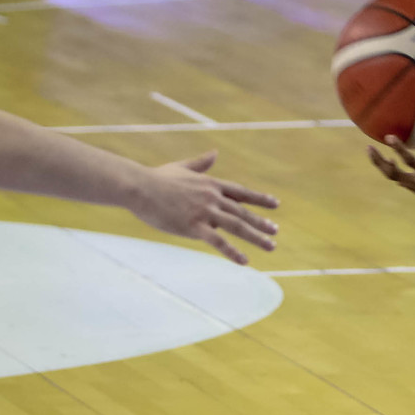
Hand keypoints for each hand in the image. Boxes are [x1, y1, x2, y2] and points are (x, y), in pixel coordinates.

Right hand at [130, 150, 278, 264]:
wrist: (138, 186)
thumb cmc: (156, 178)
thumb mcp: (182, 167)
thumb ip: (200, 162)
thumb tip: (214, 152)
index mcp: (211, 184)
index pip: (241, 193)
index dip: (259, 199)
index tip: (276, 204)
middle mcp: (213, 197)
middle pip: (243, 212)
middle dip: (261, 222)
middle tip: (275, 231)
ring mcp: (205, 212)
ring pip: (237, 226)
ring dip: (256, 237)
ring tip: (271, 246)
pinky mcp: (193, 226)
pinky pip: (218, 241)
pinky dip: (232, 252)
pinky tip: (244, 262)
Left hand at [368, 119, 414, 207]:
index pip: (410, 162)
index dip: (399, 149)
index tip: (389, 137)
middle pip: (394, 174)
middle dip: (380, 162)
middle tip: (369, 148)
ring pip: (395, 179)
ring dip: (385, 167)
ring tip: (376, 153)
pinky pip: (402, 181)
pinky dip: (394, 172)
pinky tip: (390, 162)